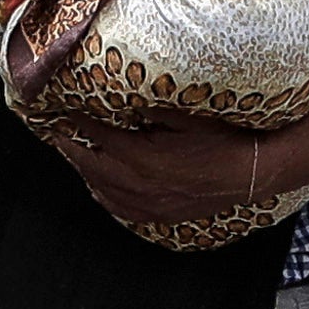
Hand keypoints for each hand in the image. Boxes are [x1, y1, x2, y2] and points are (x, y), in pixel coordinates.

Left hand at [52, 120, 275, 238]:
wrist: (251, 173)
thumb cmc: (222, 140)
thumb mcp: (186, 114)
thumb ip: (152, 105)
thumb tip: (125, 95)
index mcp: (143, 157)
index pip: (99, 137)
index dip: (80, 122)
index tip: (66, 110)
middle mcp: (140, 185)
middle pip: (92, 166)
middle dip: (72, 149)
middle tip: (57, 134)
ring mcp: (150, 204)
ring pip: (103, 191)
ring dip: (85, 173)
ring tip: (75, 156)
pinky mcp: (161, 214)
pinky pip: (121, 210)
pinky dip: (105, 198)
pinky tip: (99, 189)